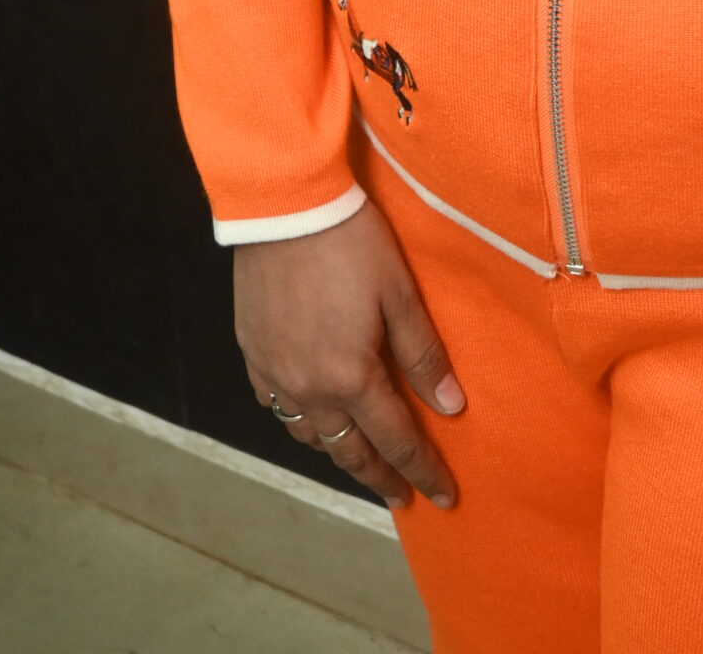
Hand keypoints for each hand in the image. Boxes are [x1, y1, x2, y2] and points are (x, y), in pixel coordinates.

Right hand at [235, 199, 464, 512]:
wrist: (284, 206)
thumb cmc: (350, 242)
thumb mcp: (399, 293)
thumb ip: (423, 355)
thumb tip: (451, 407)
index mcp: (350, 378)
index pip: (395, 440)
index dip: (422, 469)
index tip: (444, 496)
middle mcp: (308, 389)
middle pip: (348, 450)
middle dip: (379, 477)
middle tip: (403, 496)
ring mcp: (274, 373)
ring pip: (308, 435)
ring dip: (338, 451)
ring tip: (361, 458)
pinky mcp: (251, 352)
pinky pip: (275, 406)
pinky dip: (299, 420)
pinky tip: (311, 414)